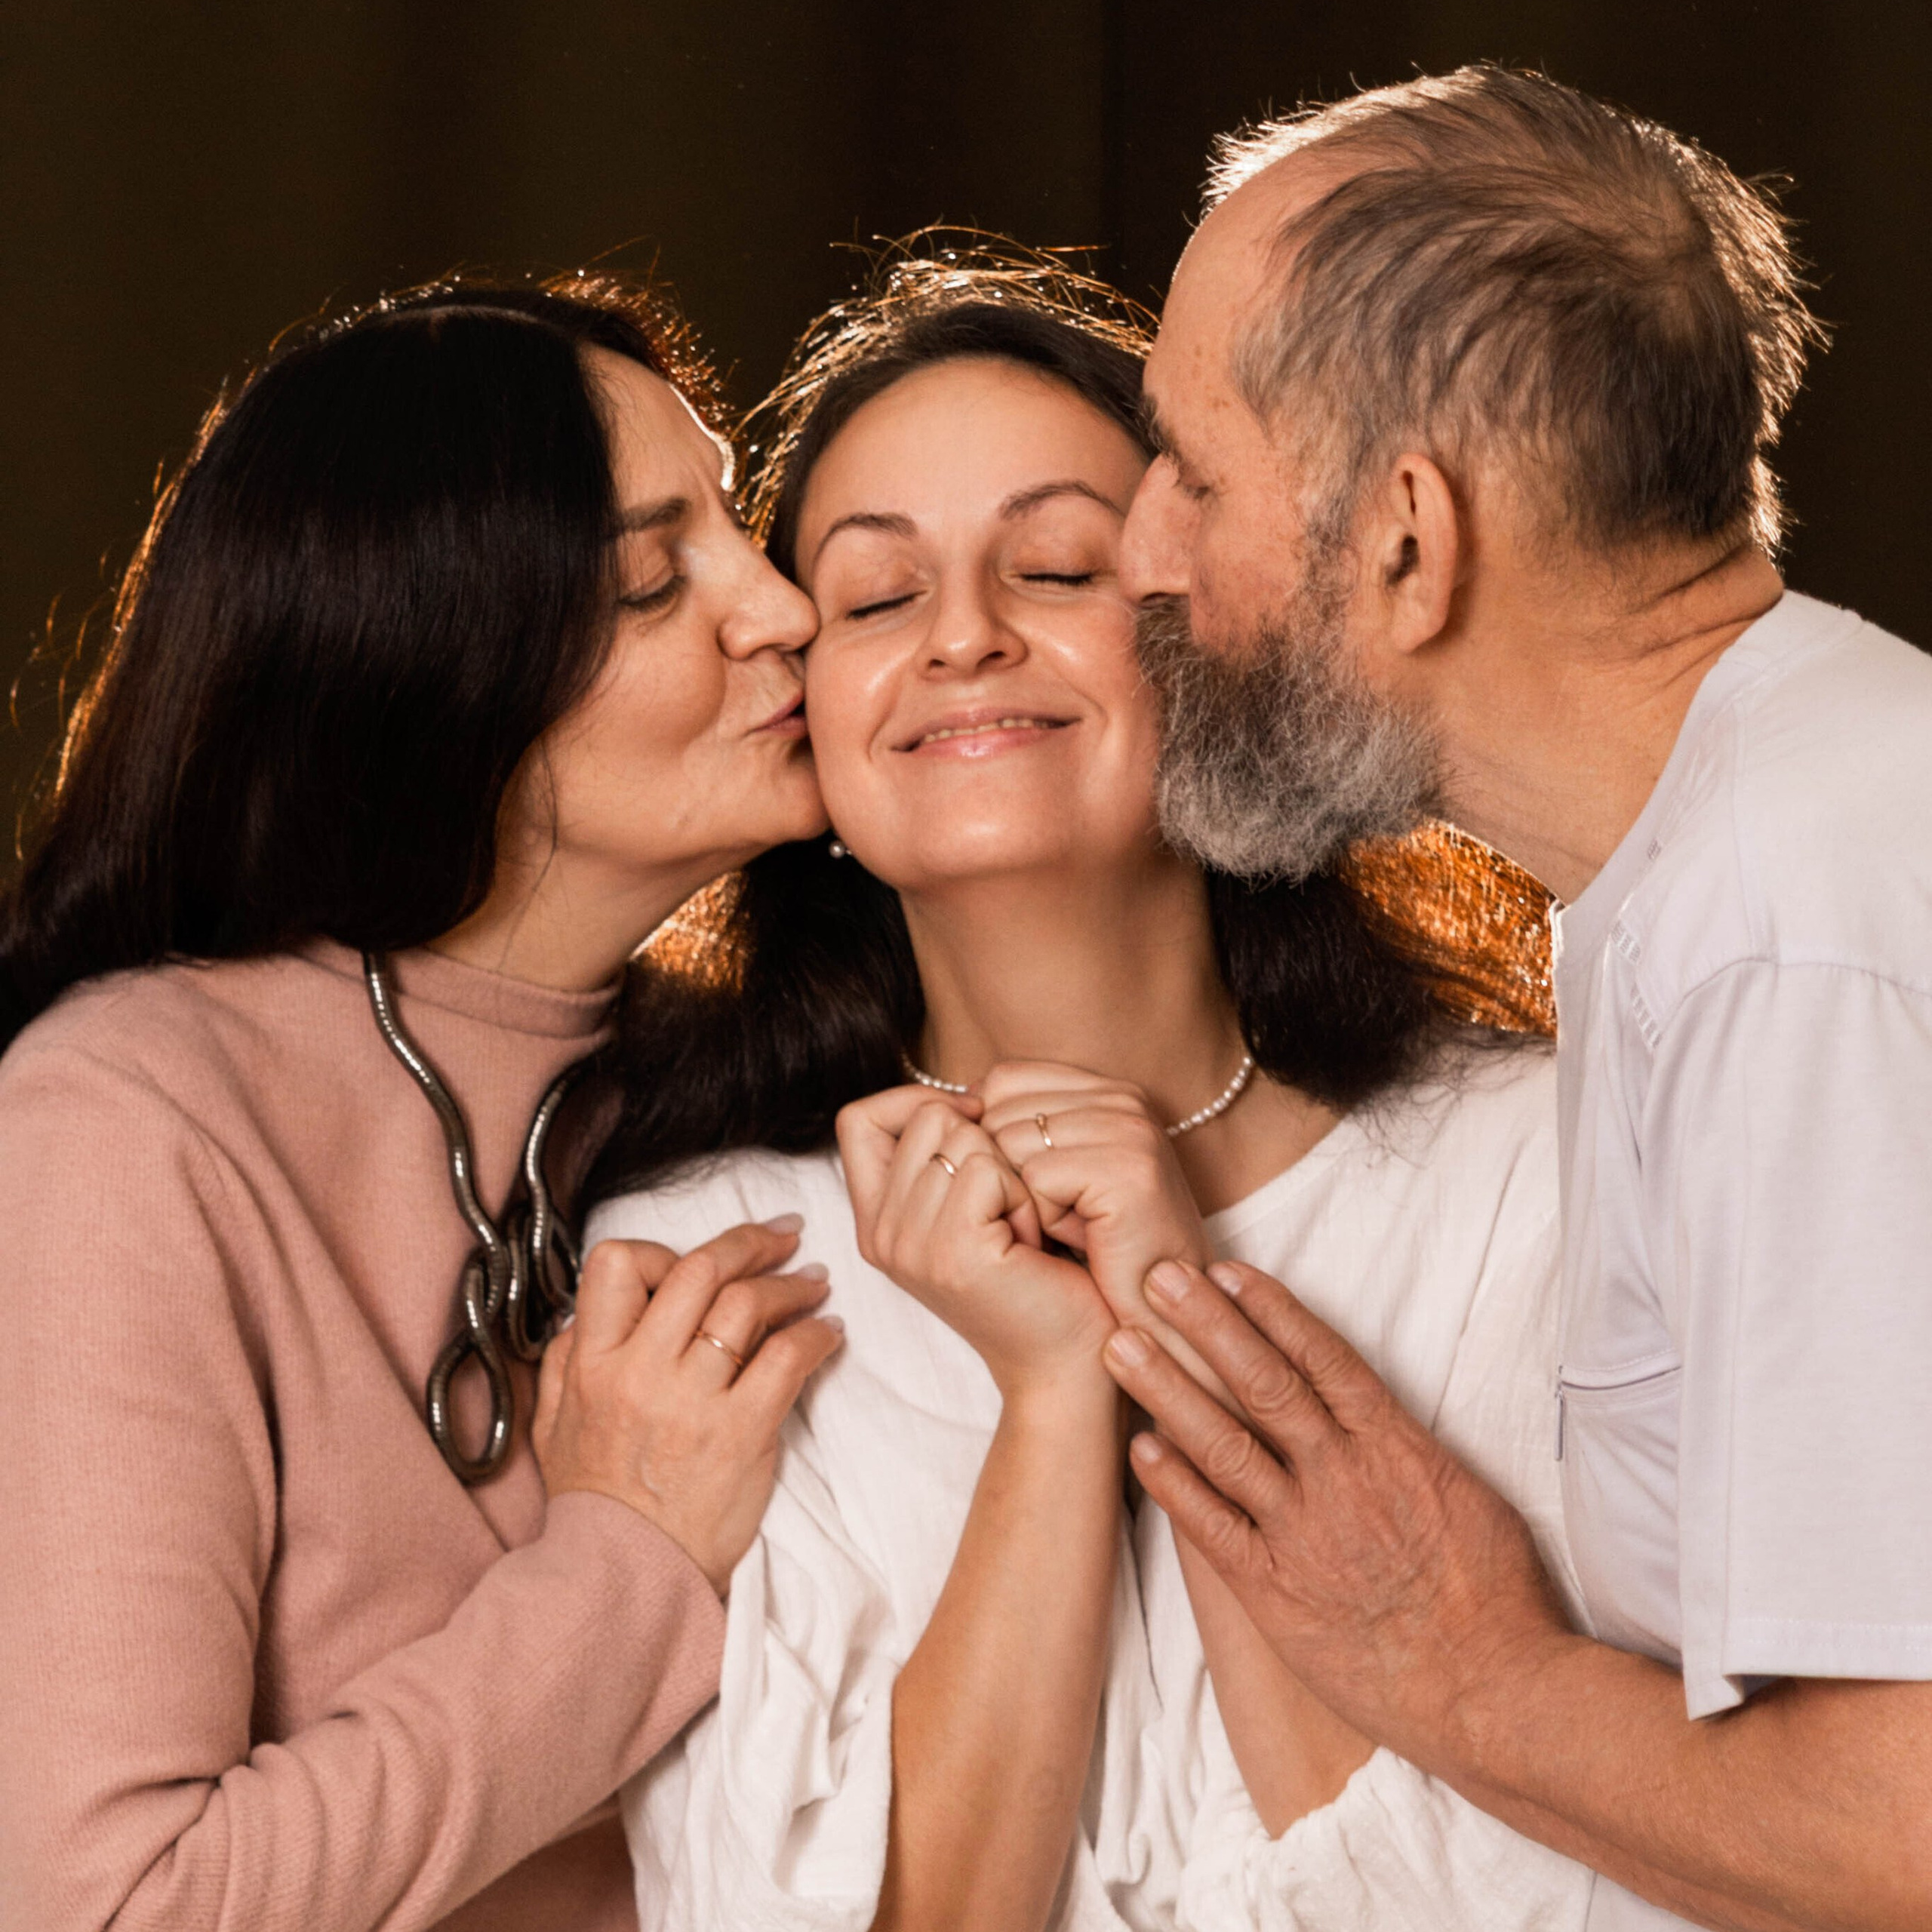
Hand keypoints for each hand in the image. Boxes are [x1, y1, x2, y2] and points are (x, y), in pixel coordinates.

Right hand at [534, 1222, 842, 1594]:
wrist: (627, 1575)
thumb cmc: (597, 1500)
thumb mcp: (555, 1424)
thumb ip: (568, 1359)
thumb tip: (590, 1309)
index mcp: (592, 1362)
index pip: (620, 1263)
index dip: (665, 1249)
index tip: (701, 1259)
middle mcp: (640, 1370)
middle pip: (700, 1269)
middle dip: (750, 1241)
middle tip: (783, 1236)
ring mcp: (692, 1401)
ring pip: (747, 1304)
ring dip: (790, 1284)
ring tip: (813, 1283)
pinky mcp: (740, 1433)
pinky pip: (786, 1358)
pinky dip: (814, 1335)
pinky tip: (827, 1333)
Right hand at [838, 1084, 1115, 1399]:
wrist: (1067, 1362)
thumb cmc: (1039, 1275)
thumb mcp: (975, 1207)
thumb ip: (945, 1155)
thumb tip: (963, 1096)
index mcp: (877, 1221)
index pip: (857, 1118)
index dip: (913, 1102)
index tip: (971, 1129)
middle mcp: (881, 1235)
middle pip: (923, 1117)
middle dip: (983, 1144)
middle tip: (1007, 1208)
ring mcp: (909, 1245)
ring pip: (960, 1137)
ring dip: (1011, 1172)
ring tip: (1021, 1229)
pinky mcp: (951, 1252)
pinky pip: (986, 1167)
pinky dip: (1024, 1194)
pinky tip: (1032, 1242)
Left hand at [980, 1061, 1222, 1393]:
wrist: (1151, 1318)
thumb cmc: (1098, 1254)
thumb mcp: (1057, 1177)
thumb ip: (1019, 1129)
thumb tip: (957, 1104)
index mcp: (1107, 1090)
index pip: (1003, 1079)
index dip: (991, 1138)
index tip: (1034, 1189)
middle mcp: (1124, 1098)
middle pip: (998, 1110)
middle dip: (1007, 1174)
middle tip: (1058, 1216)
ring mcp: (1130, 1130)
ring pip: (1008, 1144)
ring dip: (1025, 1200)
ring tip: (1072, 1228)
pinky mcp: (1129, 1169)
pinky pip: (1037, 1179)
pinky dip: (1045, 1220)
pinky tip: (1081, 1241)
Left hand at [1101, 1258, 1571, 1769]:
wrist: (1495, 1691)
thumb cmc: (1497, 1598)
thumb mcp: (1469, 1497)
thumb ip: (1410, 1453)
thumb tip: (1377, 1421)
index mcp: (1396, 1446)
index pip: (1323, 1358)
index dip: (1271, 1309)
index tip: (1228, 1270)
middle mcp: (1343, 1476)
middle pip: (1263, 1382)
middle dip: (1206, 1324)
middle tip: (1156, 1276)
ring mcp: (1304, 1532)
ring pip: (1224, 1442)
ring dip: (1169, 1389)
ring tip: (1122, 1345)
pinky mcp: (1276, 1591)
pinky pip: (1213, 1527)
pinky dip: (1174, 1484)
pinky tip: (1140, 1446)